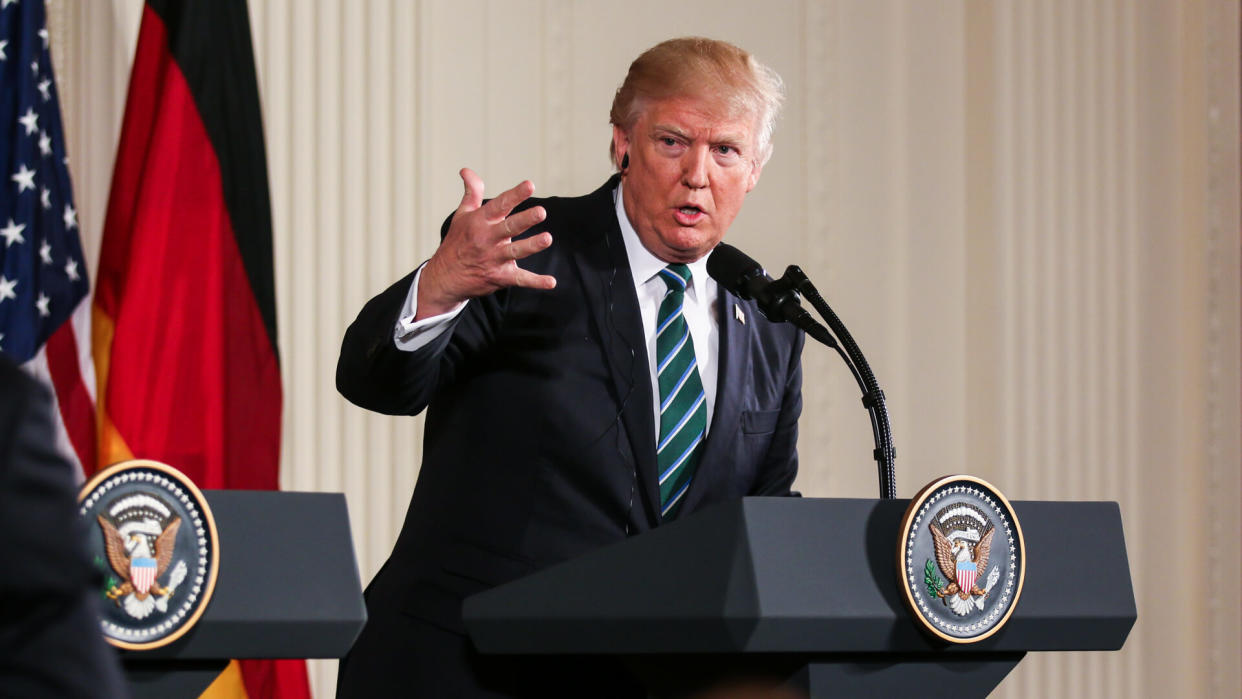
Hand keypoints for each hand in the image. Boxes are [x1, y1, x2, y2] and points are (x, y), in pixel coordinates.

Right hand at [416, 168, 555, 318]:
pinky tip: (551, 282)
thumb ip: (471, 192)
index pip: (500, 205)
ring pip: (515, 252)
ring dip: (531, 246)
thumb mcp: (462, 215)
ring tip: (547, 238)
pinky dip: (536, 282)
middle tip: (541, 212)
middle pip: (509, 227)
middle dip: (525, 220)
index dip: (515, 195)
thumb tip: (466, 170)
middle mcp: (487, 239)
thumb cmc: (457, 242)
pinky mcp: (499, 277)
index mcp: (480, 221)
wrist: (444, 277)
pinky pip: (520, 279)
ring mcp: (493, 259)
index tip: (530, 185)